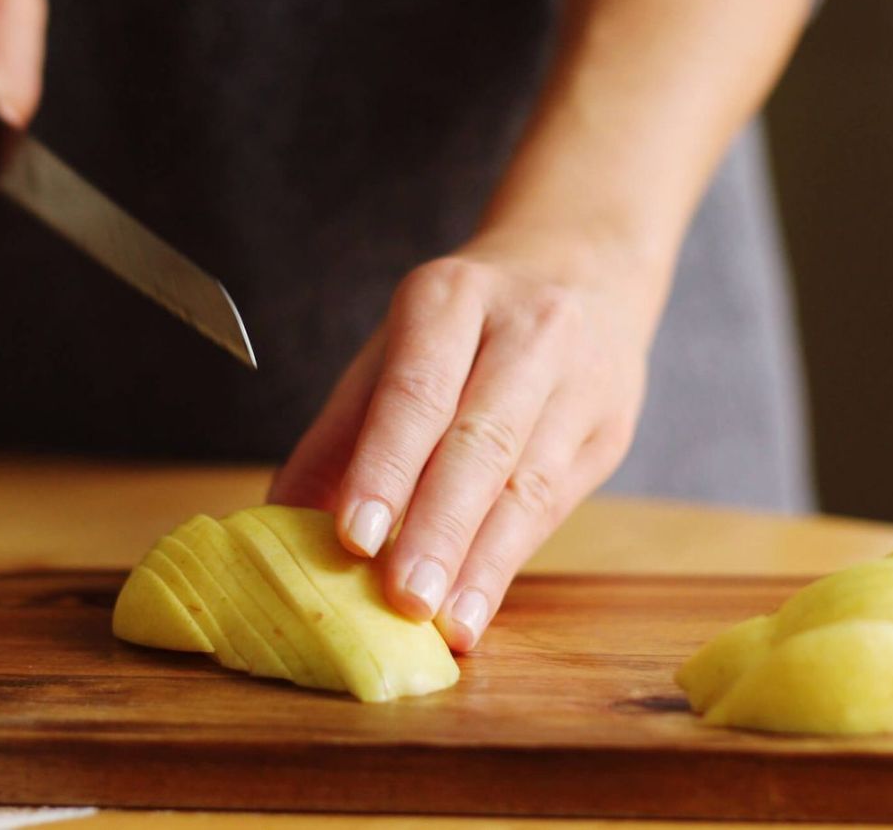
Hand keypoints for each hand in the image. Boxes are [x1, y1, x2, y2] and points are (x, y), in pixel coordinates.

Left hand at [269, 242, 649, 651]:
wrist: (586, 269)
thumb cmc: (470, 321)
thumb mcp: (399, 346)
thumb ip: (344, 430)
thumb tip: (280, 521)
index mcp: (455, 296)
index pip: (419, 389)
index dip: (386, 466)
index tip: (355, 537)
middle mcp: (529, 330)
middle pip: (482, 441)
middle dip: (440, 527)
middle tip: (404, 599)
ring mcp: (583, 379)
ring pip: (529, 483)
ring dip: (482, 561)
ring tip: (447, 623)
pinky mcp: (612, 429)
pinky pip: (557, 504)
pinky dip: (511, 560)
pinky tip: (479, 604)